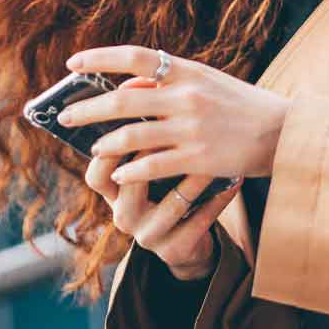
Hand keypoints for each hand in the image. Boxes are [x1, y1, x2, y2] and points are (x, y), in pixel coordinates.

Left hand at [59, 45, 291, 183]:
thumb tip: (126, 86)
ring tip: (94, 148)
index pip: (135, 57)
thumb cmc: (240, 104)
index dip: (99, 58)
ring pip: (132, 136)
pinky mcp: (198, 158)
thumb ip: (168, 81)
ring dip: (105, 143)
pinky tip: (121, 174)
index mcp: (187, 70)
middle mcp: (186, 96)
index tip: (72, 64)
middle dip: (87, 110)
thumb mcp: (207, 81)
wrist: (283, 132)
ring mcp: (191, 128)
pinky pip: (152, 165)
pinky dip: (131, 170)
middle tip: (65, 117)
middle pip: (123, 100)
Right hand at [84, 79, 242, 279]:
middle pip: (122, 188)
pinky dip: (216, 201)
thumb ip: (141, 125)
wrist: (191, 225)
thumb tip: (135, 79)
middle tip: (165, 130)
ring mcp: (148, 234)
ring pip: (168, 205)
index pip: (96, 173)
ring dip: (191, 179)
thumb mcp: (150, 156)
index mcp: (113, 190)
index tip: (128, 121)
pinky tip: (233, 182)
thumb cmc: (169, 175)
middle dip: (144, 155)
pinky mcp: (177, 248)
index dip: (106, 151)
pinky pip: (198, 223)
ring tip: (211, 156)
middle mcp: (123, 213)